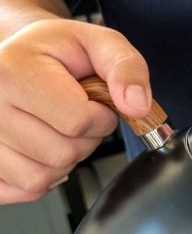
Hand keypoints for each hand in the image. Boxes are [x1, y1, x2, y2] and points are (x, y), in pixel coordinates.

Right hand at [0, 19, 151, 203]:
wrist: (22, 57)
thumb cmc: (56, 52)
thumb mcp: (99, 44)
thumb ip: (126, 68)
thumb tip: (137, 105)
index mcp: (12, 70)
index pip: (76, 122)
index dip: (100, 118)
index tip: (95, 103)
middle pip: (61, 154)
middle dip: (84, 140)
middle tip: (74, 114)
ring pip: (41, 177)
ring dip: (63, 160)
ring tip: (57, 129)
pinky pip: (23, 190)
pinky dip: (42, 177)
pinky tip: (41, 148)